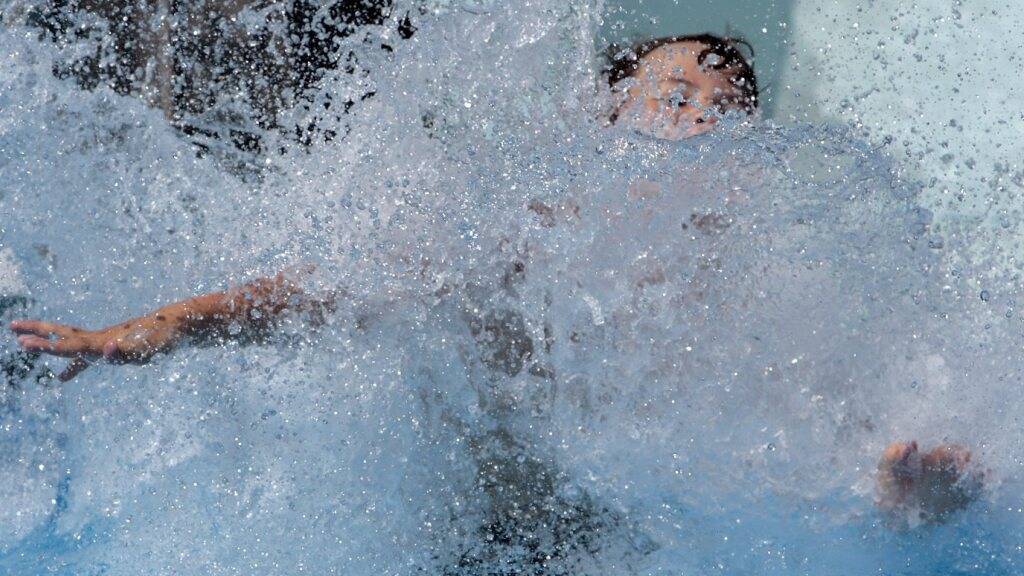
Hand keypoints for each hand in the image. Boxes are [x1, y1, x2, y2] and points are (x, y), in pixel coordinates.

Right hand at [10, 315, 182, 380]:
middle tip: (12, 326)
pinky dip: (73, 368)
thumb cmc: (164, 338)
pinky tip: (62, 378)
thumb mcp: (147, 348)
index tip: (23, 342)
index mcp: (103, 341)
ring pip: (71, 343)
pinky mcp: (115, 347)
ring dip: (49, 344)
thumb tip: (108, 347)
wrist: (179, 324)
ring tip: (25, 344)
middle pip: (63, 336)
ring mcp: (106, 341)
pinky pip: (87, 358)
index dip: (46, 345)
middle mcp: (101, 339)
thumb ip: (126, 350)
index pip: (68, 345)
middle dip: (38, 332)